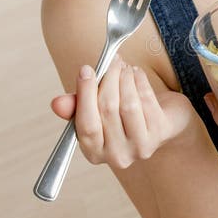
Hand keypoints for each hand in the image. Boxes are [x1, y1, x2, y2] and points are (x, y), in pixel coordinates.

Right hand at [51, 56, 194, 168]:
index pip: (86, 126)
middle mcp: (117, 156)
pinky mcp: (161, 133)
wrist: (160, 120)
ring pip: (128, 104)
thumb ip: (75, 106)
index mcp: (94, 153)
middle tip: (110, 61)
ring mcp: (141, 147)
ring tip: (123, 66)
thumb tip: (57, 104)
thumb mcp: (93, 110)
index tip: (86, 69)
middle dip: (108, 79)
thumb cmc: (120, 115)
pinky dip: (140, 81)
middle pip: (108, 110)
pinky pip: (147, 99)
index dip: (85, 95)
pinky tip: (136, 73)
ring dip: (124, 78)